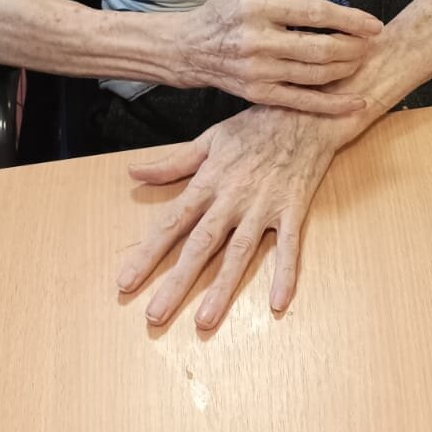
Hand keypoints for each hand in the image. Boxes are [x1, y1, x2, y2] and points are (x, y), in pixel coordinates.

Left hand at [116, 106, 342, 328]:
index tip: (126, 283)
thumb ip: (173, 162)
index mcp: (210, 181)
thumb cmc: (255, 125)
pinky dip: (285, 273)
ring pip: (240, 251)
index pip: (172, 222)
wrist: (305, 111)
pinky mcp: (293, 208)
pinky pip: (289, 245)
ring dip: (223, 287)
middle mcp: (233, 197)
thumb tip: (134, 173)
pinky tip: (277, 303)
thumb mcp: (210, 139)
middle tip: (155, 315)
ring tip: (204, 320)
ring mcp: (264, 205)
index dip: (149, 253)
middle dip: (177, 281)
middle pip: (201, 244)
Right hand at [176, 0, 382, 115]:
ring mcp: (257, 71)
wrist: (188, 48)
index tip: (374, 24)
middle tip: (369, 44)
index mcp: (259, 6)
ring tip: (360, 60)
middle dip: (354, 47)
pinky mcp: (257, 94)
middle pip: (320, 47)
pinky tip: (355, 103)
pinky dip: (332, 105)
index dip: (351, 19)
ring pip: (315, 74)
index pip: (315, 13)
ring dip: (347, 68)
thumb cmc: (227, 14)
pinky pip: (302, 101)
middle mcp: (257, 40)